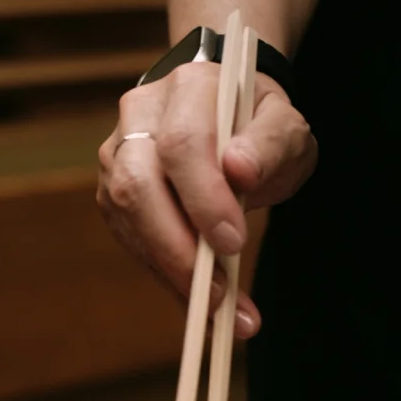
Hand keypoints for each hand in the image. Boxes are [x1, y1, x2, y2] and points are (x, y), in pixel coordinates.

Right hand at [97, 62, 316, 333]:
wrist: (225, 116)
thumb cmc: (257, 125)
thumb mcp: (286, 128)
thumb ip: (271, 144)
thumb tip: (239, 171)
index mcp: (187, 88)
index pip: (183, 144)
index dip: (204, 198)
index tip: (234, 243)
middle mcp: (139, 117)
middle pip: (137, 186)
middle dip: (177, 249)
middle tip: (219, 297)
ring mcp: (118, 155)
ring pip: (127, 219)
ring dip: (171, 273)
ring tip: (220, 313)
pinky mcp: (114, 193)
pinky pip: (131, 241)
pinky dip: (165, 276)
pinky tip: (199, 302)